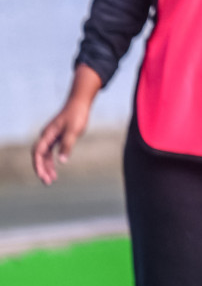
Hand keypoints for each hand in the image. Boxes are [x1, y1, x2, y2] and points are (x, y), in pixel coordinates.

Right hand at [33, 65, 102, 184]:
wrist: (80, 102)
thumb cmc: (77, 115)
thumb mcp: (74, 130)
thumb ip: (67, 145)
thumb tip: (62, 162)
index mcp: (48, 134)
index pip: (38, 152)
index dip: (38, 165)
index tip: (42, 176)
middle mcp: (47, 136)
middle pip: (40, 156)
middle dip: (42, 169)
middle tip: (48, 182)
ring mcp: (51, 136)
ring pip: (45, 155)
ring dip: (48, 166)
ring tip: (52, 179)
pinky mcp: (58, 136)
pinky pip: (51, 151)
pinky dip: (52, 160)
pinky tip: (56, 167)